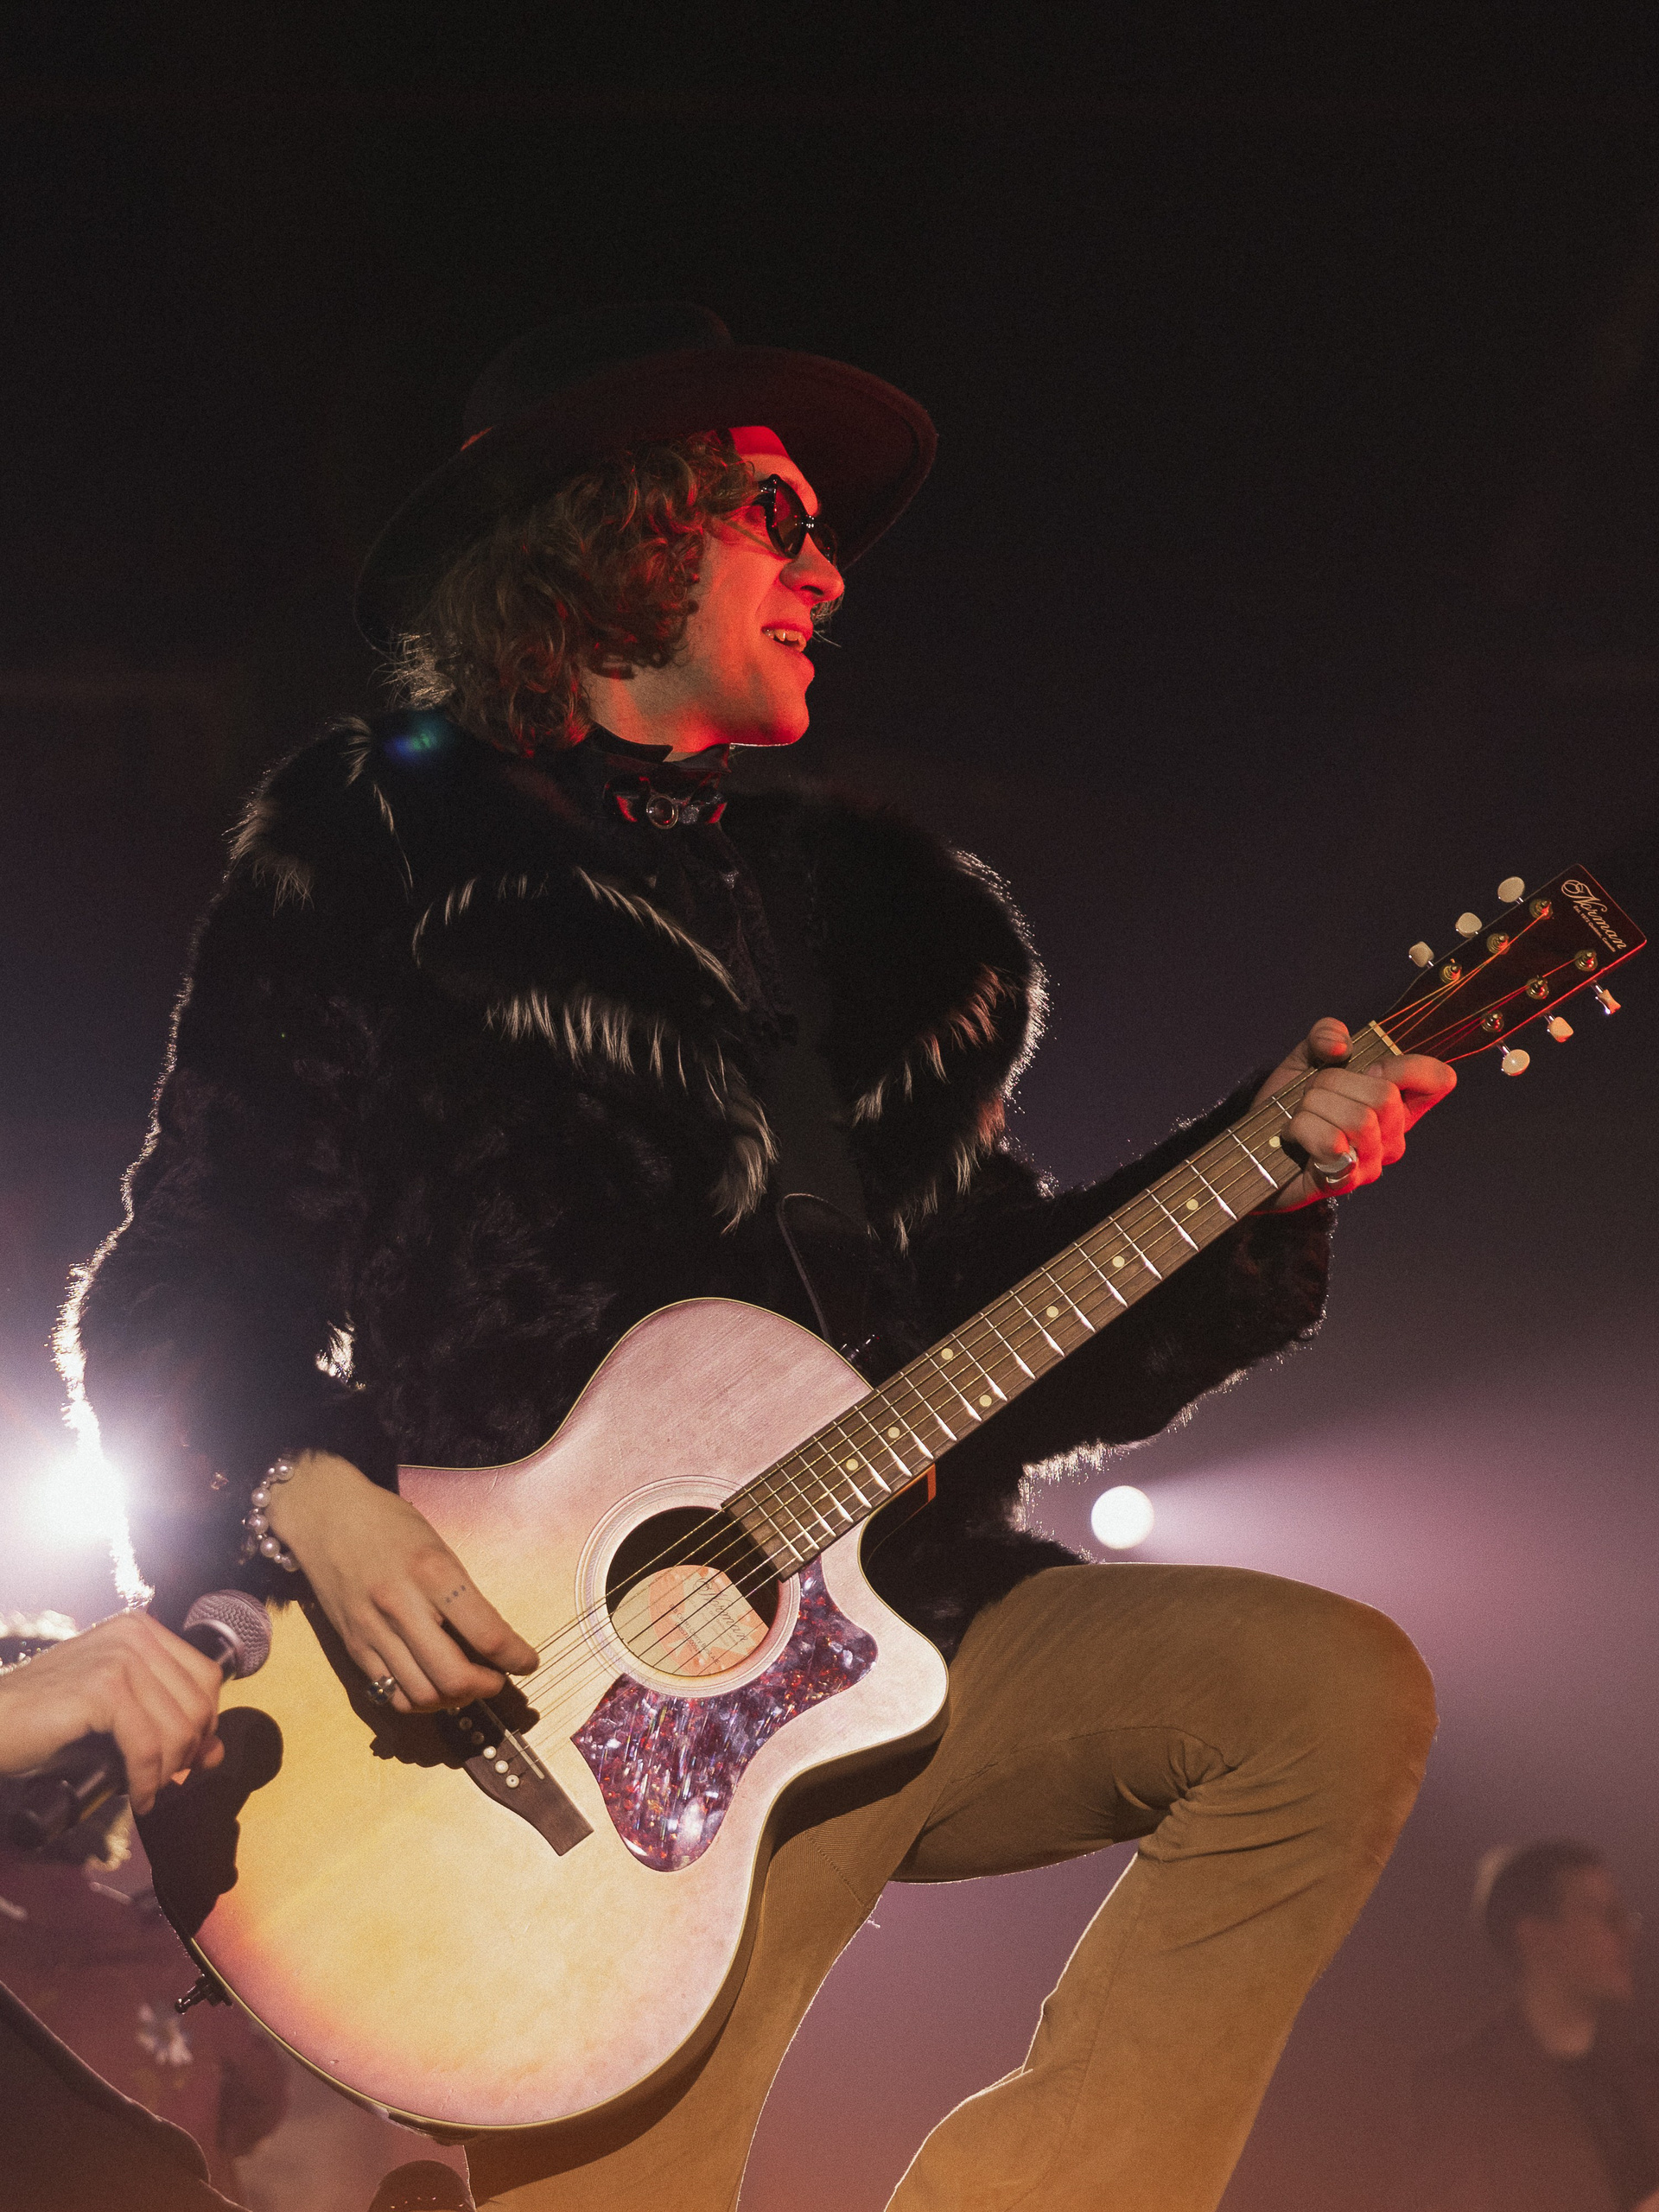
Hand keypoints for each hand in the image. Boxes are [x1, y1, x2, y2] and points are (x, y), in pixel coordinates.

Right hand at [0, 1611, 225, 1814]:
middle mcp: (135, 1634)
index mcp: (141, 1629)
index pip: (206, 1677)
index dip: (204, 1723)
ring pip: (178, 1728)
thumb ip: (167, 1725)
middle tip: (164, 1781)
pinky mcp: (102, 1687)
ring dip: (168, 1772)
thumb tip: (216, 1753)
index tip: (186, 1757)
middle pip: (199, 1703)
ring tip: (146, 1790)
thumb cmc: (47, 1720)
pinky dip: (146, 1780)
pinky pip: (147, 1746)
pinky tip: (137, 1796)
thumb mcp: (117, 1715)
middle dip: (189, 1751)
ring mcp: (120, 1657)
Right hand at [268, 1453, 537, 1714]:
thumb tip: (491, 1639)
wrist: (324, 1515)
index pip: (485, 1632)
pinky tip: (432, 1686)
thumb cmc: (388, 1523)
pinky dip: (419, 1701)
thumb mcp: (437, 1545)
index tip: (528, 1662)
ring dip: (453, 1700)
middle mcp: (400, 1606)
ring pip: (421, 1695)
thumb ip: (460, 1592)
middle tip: (497, 1679)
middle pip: (452, 1676)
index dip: (516, 1657)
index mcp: (432, 1572)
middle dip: (485, 1687)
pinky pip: (390, 1695)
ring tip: (466, 1686)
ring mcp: (372, 1631)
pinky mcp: (353, 1648)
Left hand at [1255, 1016, 1455, 1209]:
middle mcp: (1392, 1136)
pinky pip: (1332, 1143)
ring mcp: (1372, 1162)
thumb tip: (1341, 1045)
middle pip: (1385, 1095)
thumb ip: (1325, 1035)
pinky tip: (1293, 1137)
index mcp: (1395, 1102)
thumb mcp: (1305, 1058)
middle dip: (1332, 1083)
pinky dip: (1301, 1129)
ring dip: (1312, 1106)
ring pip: (1358, 1119)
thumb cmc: (1289, 1106)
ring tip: (1299, 1115)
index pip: (1438, 1080)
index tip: (1370, 1066)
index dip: (1409, 1066)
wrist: (1253, 1148)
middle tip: (1310, 1095)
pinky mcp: (1345, 1181)